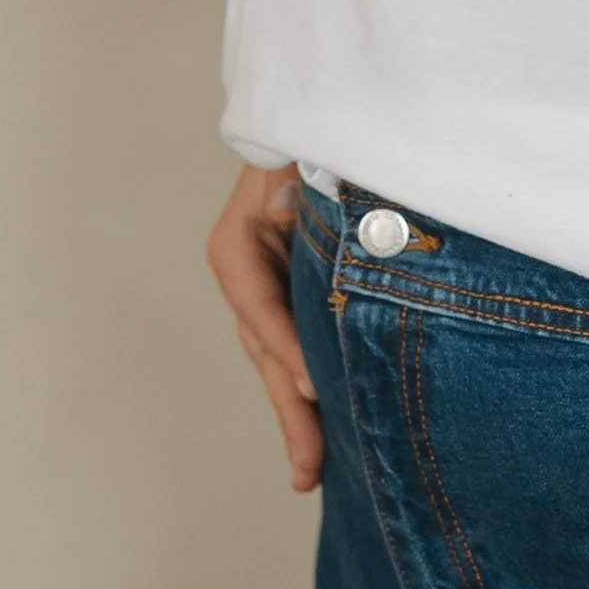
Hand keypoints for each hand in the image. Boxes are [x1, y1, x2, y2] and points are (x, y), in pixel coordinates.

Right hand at [206, 163, 322, 491]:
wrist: (326, 118)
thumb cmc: (314, 142)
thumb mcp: (309, 172)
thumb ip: (325, 220)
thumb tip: (351, 261)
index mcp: (238, 243)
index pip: (260, 305)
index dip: (286, 346)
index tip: (312, 386)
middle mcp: (244, 272)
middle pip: (266, 347)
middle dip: (290, 409)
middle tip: (308, 469)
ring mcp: (264, 286)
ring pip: (278, 358)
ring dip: (297, 412)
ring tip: (310, 471)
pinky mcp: (291, 294)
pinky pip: (298, 346)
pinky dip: (310, 384)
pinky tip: (323, 428)